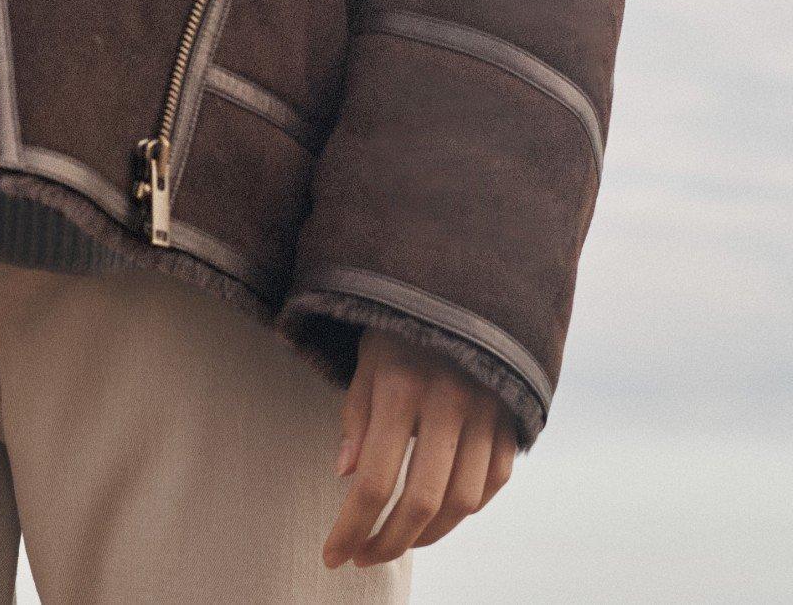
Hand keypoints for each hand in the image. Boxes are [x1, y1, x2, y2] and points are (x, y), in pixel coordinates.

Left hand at [322, 327, 516, 567]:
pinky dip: (468, 508)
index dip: (352, 527)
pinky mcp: (510, 417)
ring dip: (429, 535)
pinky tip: (441, 512)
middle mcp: (448, 402)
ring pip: (464, 501)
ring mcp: (486, 411)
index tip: (333, 556)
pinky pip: (494, 481)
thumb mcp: (366, 361)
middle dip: (389, 543)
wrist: (459, 286)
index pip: (375, 481)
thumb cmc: (399, 327)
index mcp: (401, 386)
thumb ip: (356, 417)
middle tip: (365, 556)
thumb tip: (346, 477)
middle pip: (422, 501)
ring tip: (398, 540)